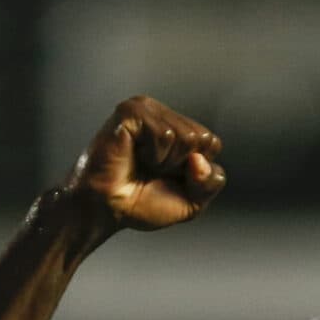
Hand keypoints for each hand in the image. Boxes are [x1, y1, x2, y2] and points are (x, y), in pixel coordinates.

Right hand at [56, 96, 226, 240]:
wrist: (107, 209)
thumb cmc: (141, 203)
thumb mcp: (192, 201)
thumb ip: (211, 182)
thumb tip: (200, 159)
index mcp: (178, 130)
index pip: (213, 144)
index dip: (197, 171)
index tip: (169, 178)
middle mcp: (163, 115)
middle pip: (203, 138)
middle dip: (183, 167)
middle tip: (153, 172)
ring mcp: (146, 109)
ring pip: (187, 136)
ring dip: (167, 162)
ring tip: (143, 164)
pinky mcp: (131, 111)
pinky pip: (166, 134)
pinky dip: (154, 155)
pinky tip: (135, 155)